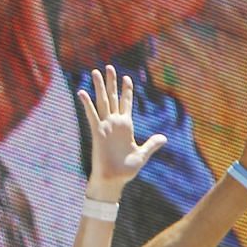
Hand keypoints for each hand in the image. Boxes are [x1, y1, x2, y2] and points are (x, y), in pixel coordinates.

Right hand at [76, 66, 166, 199]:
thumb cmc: (126, 170)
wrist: (114, 179)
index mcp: (126, 126)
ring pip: (102, 101)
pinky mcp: (97, 132)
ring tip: (95, 72)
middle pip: (113, 97)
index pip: (126, 103)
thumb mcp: (142, 154)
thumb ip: (151, 144)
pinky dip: (87, 103)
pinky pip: (91, 115)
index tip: (126, 77)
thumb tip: (164, 137)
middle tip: (109, 67)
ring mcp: (105, 126)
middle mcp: (115, 123)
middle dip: (111, 82)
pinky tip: (82, 92)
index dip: (126, 90)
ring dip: (99, 87)